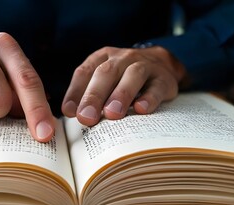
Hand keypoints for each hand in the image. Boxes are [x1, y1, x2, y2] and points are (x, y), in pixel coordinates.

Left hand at [61, 46, 185, 125]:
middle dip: (94, 96)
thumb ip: (88, 94)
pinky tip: (141, 110)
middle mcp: (122, 58)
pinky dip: (149, 98)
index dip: (76, 92)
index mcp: (102, 58)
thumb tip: (72, 113)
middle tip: (86, 118)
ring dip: (121, 95)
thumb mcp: (105, 81)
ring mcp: (145, 66)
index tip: (70, 112)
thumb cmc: (123, 79)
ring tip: (112, 114)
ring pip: (133, 75)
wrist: (162, 65)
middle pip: (106, 73)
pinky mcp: (164, 79)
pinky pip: (157, 87)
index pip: (85, 72)